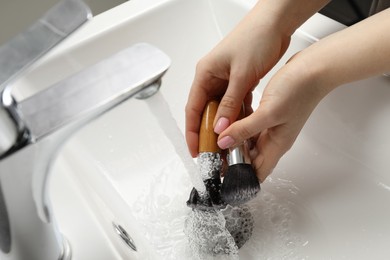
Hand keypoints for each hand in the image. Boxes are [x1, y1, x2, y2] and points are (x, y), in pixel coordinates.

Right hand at [185, 8, 290, 156]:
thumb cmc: (255, 39)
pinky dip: (238, 115)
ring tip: (229, 145)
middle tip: (214, 152)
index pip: (193, 109)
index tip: (195, 150)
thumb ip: (230, 103)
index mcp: (205, 74)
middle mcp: (213, 78)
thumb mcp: (241, 75)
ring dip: (225, 126)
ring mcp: (226, 80)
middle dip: (208, 133)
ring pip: (221, 109)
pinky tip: (244, 127)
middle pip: (206, 112)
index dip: (192, 132)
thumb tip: (221, 128)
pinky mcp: (239, 81)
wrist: (275, 24)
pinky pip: (235, 103)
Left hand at [217, 55, 326, 180]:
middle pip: (250, 158)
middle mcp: (274, 139)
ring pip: (249, 141)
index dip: (240, 177)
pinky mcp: (270, 114)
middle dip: (232, 159)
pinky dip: (238, 126)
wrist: (314, 68)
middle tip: (211, 154)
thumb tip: (223, 143)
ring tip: (215, 138)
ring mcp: (272, 126)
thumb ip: (245, 129)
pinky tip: (227, 121)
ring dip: (234, 141)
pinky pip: (250, 126)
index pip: (257, 172)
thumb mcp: (269, 112)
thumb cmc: (298, 91)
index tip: (221, 174)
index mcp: (277, 145)